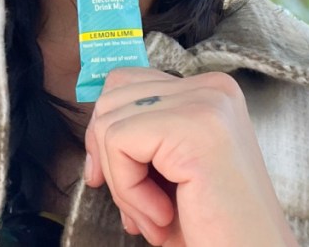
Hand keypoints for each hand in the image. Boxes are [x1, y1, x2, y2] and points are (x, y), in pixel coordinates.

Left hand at [84, 68, 297, 246]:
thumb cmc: (214, 226)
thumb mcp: (170, 167)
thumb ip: (140, 135)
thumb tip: (93, 130)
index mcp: (210, 91)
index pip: (126, 83)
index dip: (106, 133)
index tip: (107, 177)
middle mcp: (212, 88)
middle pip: (112, 97)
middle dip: (107, 158)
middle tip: (137, 207)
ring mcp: (206, 101)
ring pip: (110, 122)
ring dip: (122, 183)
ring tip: (157, 216)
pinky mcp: (194, 125)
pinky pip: (120, 143)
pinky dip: (129, 189)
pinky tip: (163, 214)